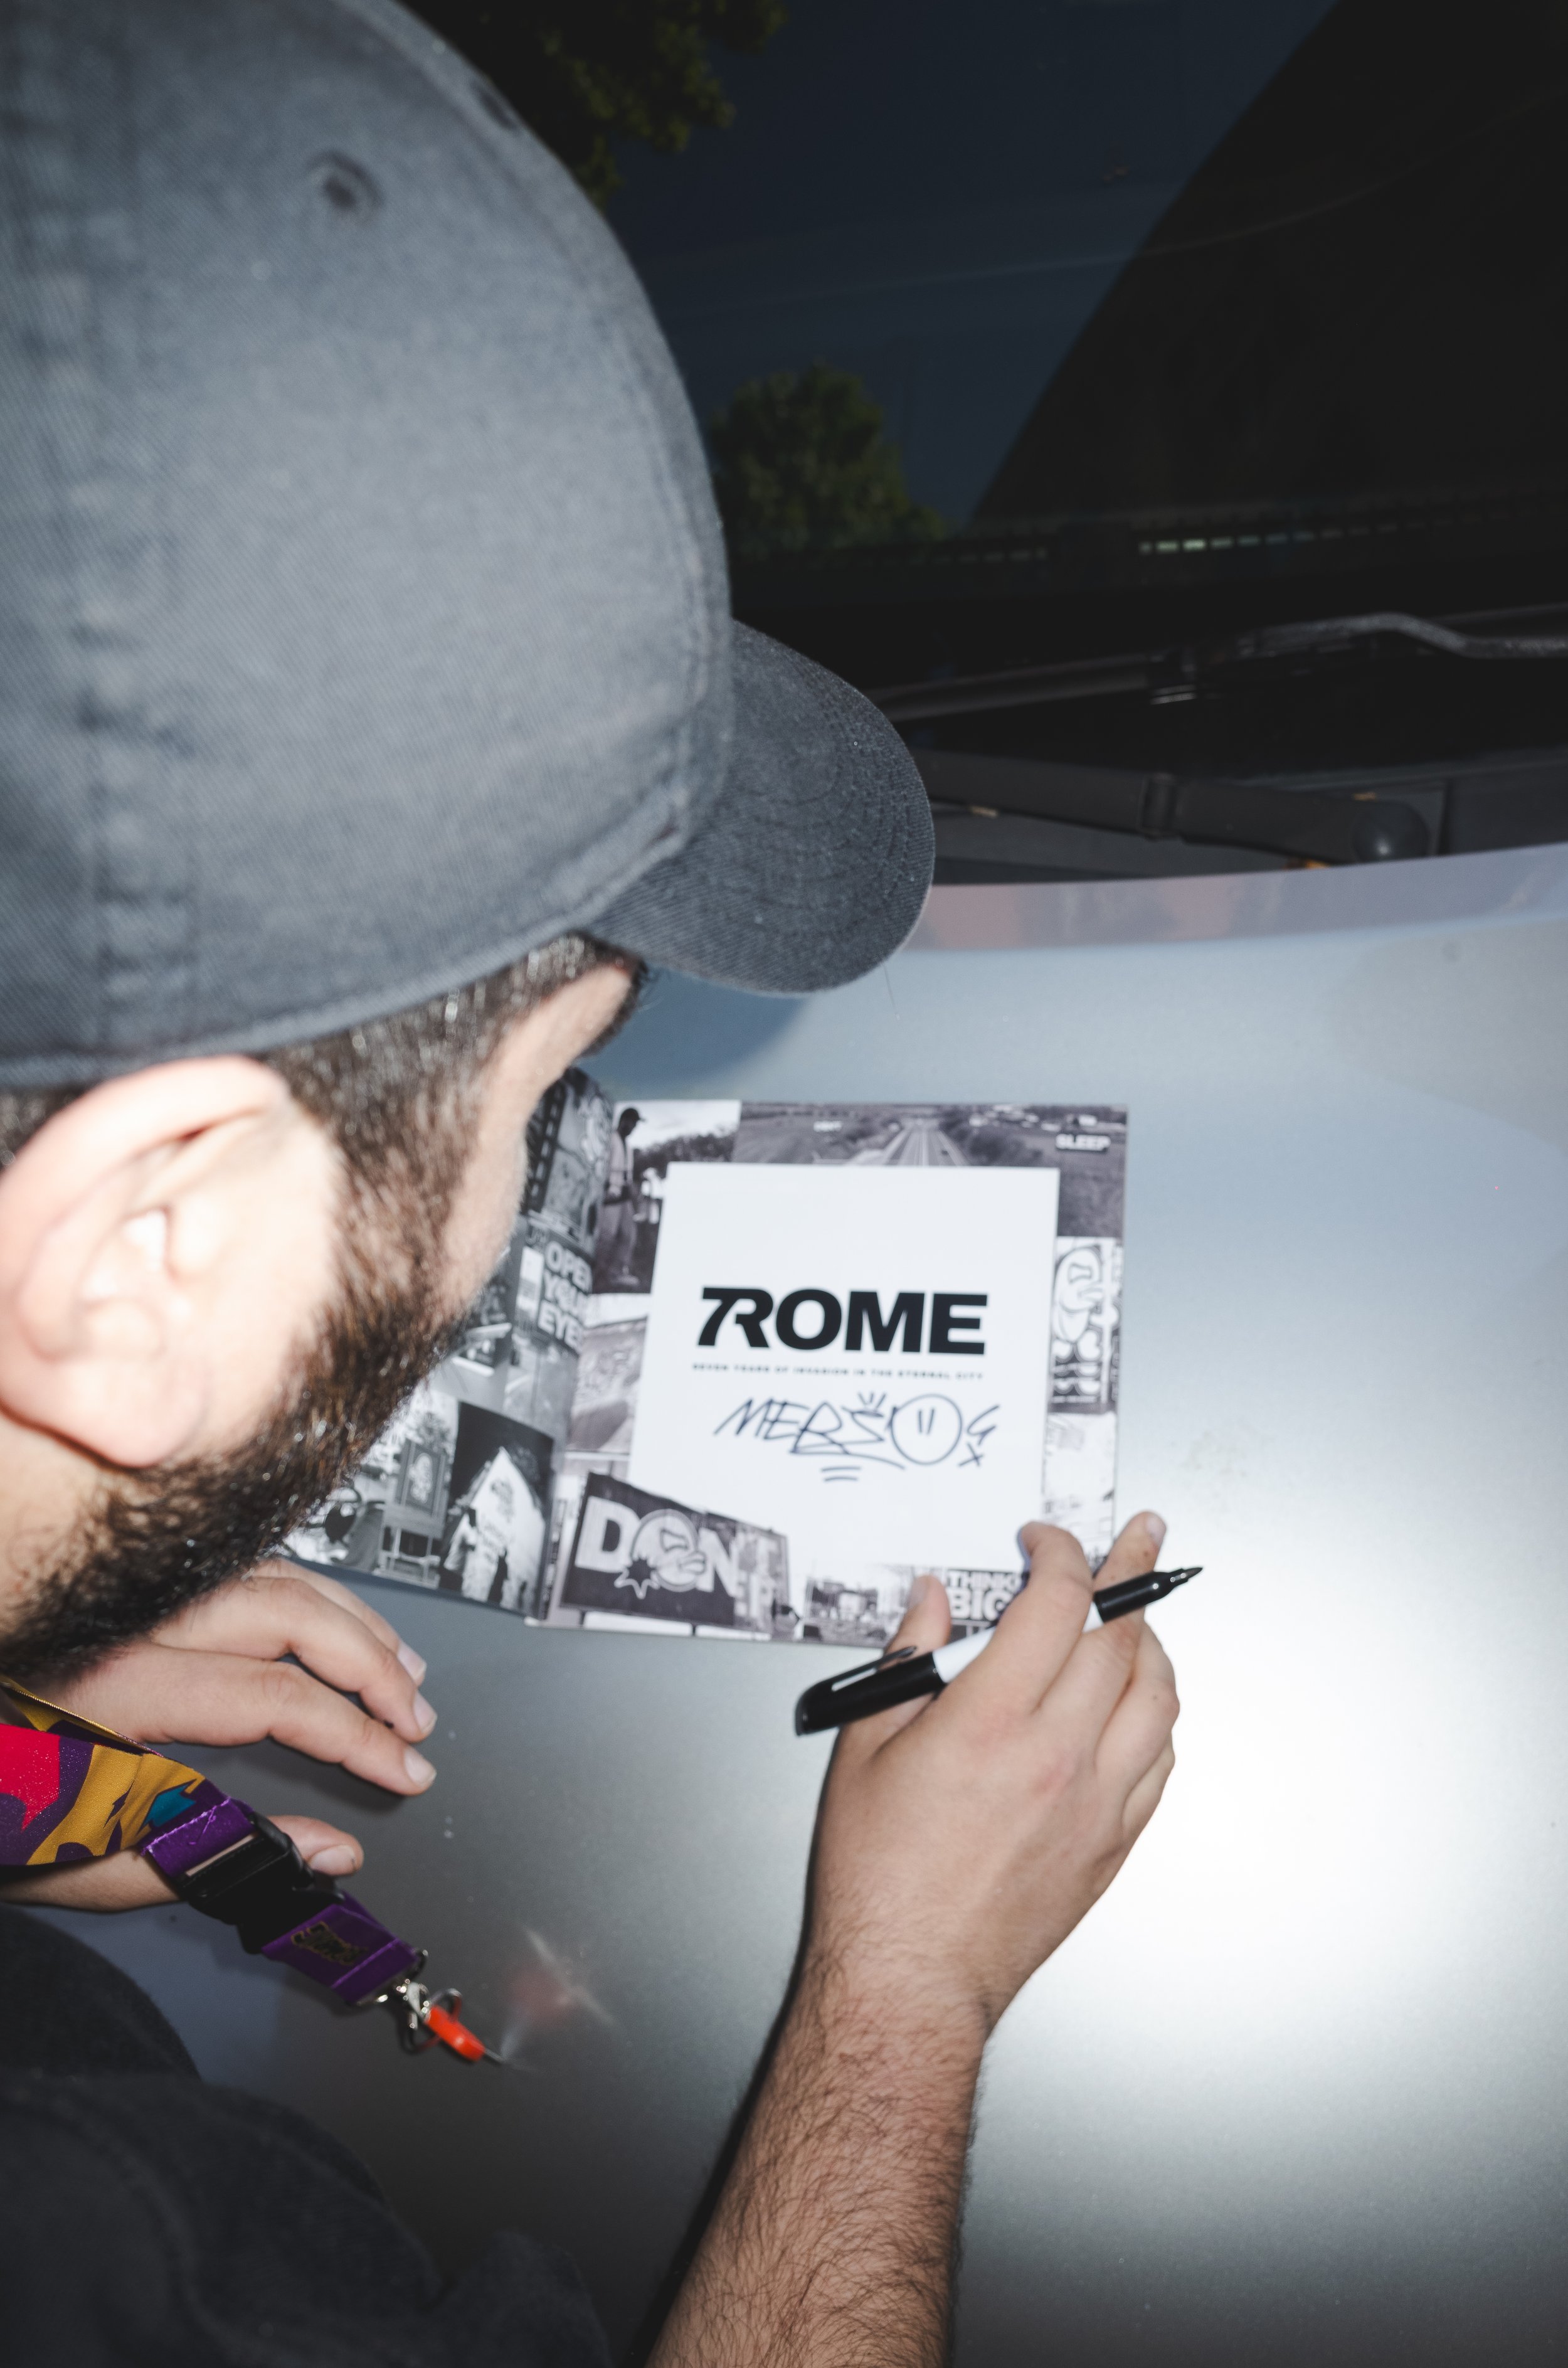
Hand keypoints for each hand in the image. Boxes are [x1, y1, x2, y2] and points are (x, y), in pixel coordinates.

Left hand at [0, 1560, 436, 1911]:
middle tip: (418, 1723)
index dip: (356, 1736)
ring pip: (274, 1577)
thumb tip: (326, 1850)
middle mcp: (130, 1626)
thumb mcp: (79, 1866)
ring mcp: (137, 1596)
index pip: (274, 1700)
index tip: (404, 1769)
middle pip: (289, 1617)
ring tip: (403, 1674)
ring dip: (353, 1623)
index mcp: (114, 1693)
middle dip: (374, 1669)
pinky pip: (246, 1567)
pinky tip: (341, 1625)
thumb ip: (207, 1861)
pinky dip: (310, 1595)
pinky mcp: (139, 1589)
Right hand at [806, 1512, 1178, 2038]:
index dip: (1060, 1551)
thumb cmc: (879, 1879)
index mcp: (990, 1722)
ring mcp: (1096, 1802)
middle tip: (1136, 1537)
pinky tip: (1135, 1703)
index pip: (1058, 1602)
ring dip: (1153, 1640)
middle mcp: (1057, 1755)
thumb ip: (905, 1661)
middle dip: (1131, 1568)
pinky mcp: (1113, 1844)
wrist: (910, 1978)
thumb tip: (929, 1603)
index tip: (1045, 1539)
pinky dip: (1155, 1714)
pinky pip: (1160, 1760)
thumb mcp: (865, 1748)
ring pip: (1158, 1694)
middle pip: (1121, 1635)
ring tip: (1136, 1615)